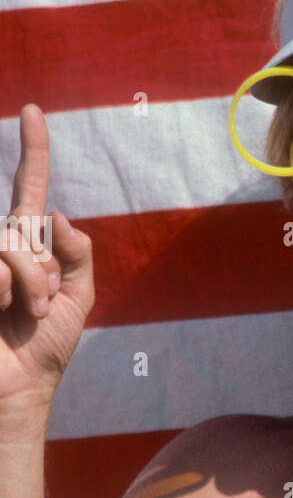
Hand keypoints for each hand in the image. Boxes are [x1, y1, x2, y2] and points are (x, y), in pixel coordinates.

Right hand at [0, 105, 93, 411]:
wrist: (19, 387)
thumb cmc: (46, 348)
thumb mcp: (78, 298)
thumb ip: (78, 254)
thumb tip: (60, 215)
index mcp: (29, 244)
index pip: (30, 187)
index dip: (33, 149)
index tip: (33, 111)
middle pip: (21, 230)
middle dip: (40, 275)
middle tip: (40, 310)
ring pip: (4, 247)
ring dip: (25, 287)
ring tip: (22, 317)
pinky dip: (0, 293)